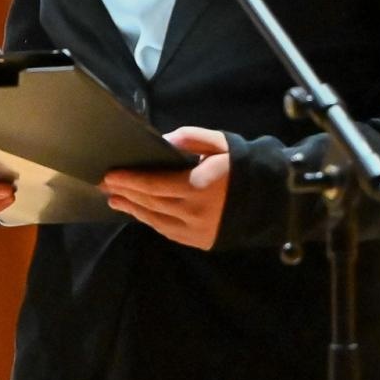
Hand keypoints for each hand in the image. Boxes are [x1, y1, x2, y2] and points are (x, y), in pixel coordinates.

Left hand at [100, 126, 229, 249]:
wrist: (274, 198)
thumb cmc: (242, 165)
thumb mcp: (219, 143)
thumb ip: (190, 138)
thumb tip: (163, 140)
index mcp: (197, 187)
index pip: (153, 185)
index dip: (129, 181)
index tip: (109, 176)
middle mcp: (194, 213)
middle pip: (151, 203)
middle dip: (126, 193)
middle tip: (105, 186)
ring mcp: (198, 231)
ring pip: (157, 221)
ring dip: (134, 210)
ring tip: (116, 200)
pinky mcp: (203, 241)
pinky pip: (170, 232)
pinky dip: (152, 222)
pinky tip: (141, 213)